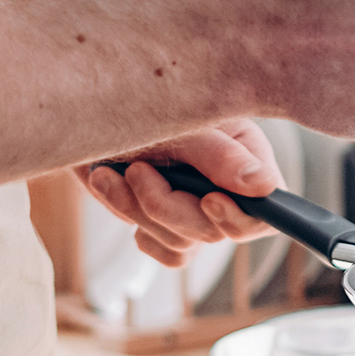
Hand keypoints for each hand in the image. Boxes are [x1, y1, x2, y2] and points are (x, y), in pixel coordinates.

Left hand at [78, 118, 282, 266]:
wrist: (88, 113)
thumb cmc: (138, 103)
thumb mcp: (182, 126)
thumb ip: (222, 157)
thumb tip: (266, 187)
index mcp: (245, 152)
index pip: (266, 204)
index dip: (241, 215)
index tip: (209, 200)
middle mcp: (228, 183)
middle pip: (217, 230)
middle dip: (169, 207)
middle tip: (137, 170)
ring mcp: (198, 206)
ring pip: (185, 242)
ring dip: (139, 211)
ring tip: (112, 173)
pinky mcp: (170, 224)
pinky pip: (167, 252)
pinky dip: (137, 226)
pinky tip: (116, 191)